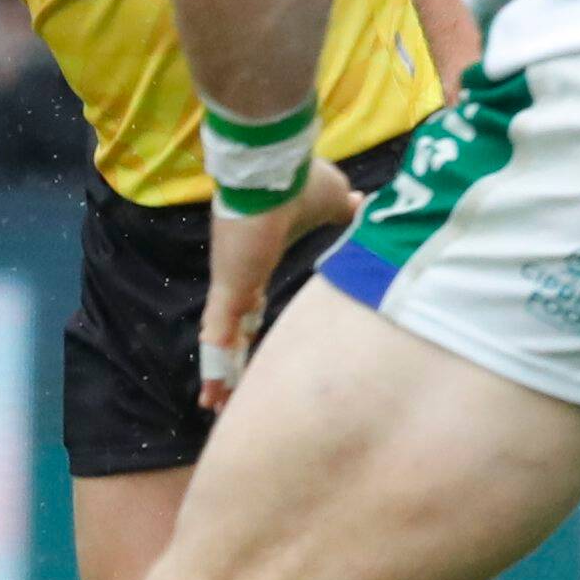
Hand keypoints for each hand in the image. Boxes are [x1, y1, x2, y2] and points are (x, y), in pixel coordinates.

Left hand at [197, 159, 355, 410]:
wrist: (273, 174)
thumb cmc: (299, 184)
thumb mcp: (333, 201)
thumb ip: (346, 212)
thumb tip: (368, 205)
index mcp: (258, 263)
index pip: (249, 304)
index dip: (248, 327)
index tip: (248, 348)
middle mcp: (240, 278)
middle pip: (233, 329)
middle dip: (231, 360)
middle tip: (224, 391)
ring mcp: (231, 286)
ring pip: (222, 340)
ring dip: (219, 374)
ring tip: (214, 405)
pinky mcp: (229, 290)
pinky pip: (220, 338)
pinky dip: (216, 367)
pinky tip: (212, 395)